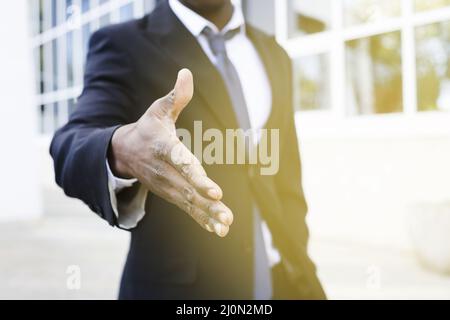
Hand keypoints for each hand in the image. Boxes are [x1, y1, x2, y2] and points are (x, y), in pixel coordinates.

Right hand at [109, 69, 232, 236]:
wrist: (124, 153)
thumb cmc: (147, 128)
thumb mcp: (158, 110)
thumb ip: (175, 96)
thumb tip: (186, 73)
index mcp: (164, 149)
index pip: (181, 163)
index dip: (197, 177)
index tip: (214, 190)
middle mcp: (165, 172)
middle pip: (189, 189)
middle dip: (208, 203)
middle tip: (226, 215)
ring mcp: (167, 186)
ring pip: (190, 203)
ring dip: (208, 215)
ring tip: (226, 225)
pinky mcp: (171, 194)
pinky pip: (188, 209)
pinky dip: (203, 220)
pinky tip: (220, 230)